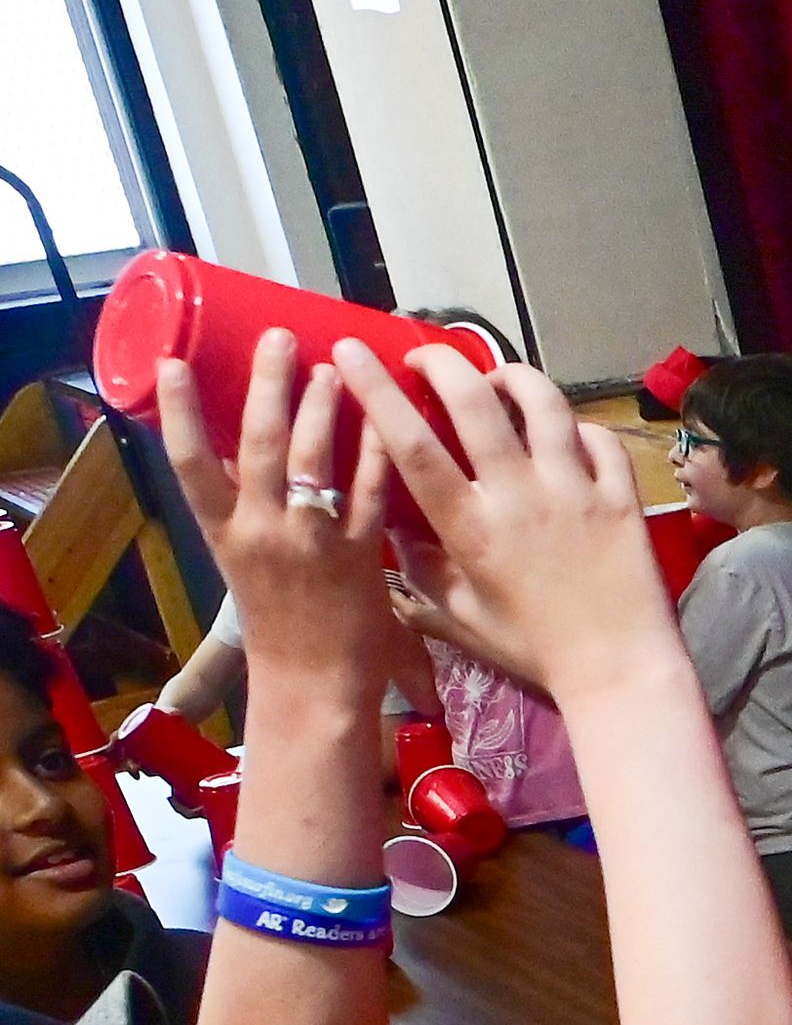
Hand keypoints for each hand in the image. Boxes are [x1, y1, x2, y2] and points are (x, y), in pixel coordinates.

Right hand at [153, 333, 395, 710]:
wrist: (316, 686)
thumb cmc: (283, 627)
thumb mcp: (244, 567)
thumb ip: (245, 516)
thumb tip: (243, 460)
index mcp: (223, 534)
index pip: (187, 463)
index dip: (179, 411)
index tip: (173, 363)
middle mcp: (262, 532)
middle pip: (259, 443)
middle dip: (269, 384)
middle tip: (281, 338)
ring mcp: (313, 541)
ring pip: (313, 458)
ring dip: (322, 405)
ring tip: (333, 364)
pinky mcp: (362, 555)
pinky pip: (371, 491)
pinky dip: (375, 452)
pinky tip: (384, 418)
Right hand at [335, 343, 673, 706]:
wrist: (620, 672)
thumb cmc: (536, 651)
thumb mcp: (462, 619)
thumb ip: (423, 571)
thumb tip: (393, 531)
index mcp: (471, 527)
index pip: (412, 443)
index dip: (376, 389)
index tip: (352, 352)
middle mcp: (520, 495)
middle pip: (475, 401)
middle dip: (441, 362)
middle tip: (425, 357)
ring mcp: (577, 490)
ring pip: (544, 403)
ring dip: (513, 377)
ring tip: (496, 380)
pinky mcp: (622, 497)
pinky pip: (599, 438)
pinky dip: (577, 424)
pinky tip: (562, 431)